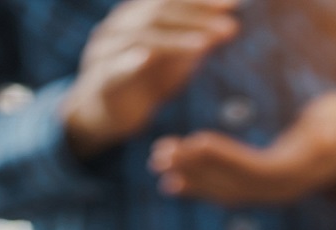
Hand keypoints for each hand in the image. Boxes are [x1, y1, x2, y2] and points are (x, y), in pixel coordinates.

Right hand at [63, 0, 239, 157]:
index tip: (234, 3)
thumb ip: (195, 41)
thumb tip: (229, 26)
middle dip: (196, 17)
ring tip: (205, 45)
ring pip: (141, 37)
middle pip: (159, 12)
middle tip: (229, 27)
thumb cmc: (146, 81)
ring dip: (176, 40)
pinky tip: (145, 58)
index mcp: (137, 15)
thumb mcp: (175, 59)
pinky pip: (114, 67)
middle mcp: (119, 26)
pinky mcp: (101, 78)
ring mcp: (106, 50)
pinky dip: (129, 62)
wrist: (106, 113)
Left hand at [148, 91, 335, 205]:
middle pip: (228, 182)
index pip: (251, 167)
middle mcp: (272, 194)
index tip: (194, 140)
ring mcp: (260, 198)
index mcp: (290, 177)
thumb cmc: (334, 136)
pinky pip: (219, 193)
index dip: (224, 155)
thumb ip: (333, 136)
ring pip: (219, 189)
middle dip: (194, 168)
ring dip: (186, 176)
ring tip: (156, 162)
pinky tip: (167, 183)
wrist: (335, 157)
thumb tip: (333, 137)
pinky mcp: (249, 195)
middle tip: (160, 155)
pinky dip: (193, 186)